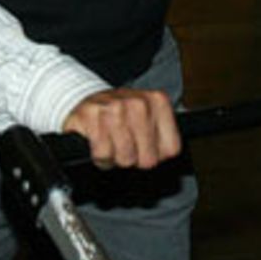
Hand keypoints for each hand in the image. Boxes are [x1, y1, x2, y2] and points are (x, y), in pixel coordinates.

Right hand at [63, 88, 180, 169]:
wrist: (89, 101)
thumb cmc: (123, 116)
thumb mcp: (151, 121)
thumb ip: (164, 140)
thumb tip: (162, 157)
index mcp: (159, 101)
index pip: (171, 149)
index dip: (156, 155)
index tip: (146, 146)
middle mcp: (139, 102)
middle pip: (148, 158)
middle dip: (135, 159)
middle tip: (126, 146)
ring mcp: (114, 107)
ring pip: (125, 157)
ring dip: (116, 157)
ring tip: (112, 142)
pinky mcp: (91, 115)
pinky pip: (102, 154)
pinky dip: (100, 155)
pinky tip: (100, 141)